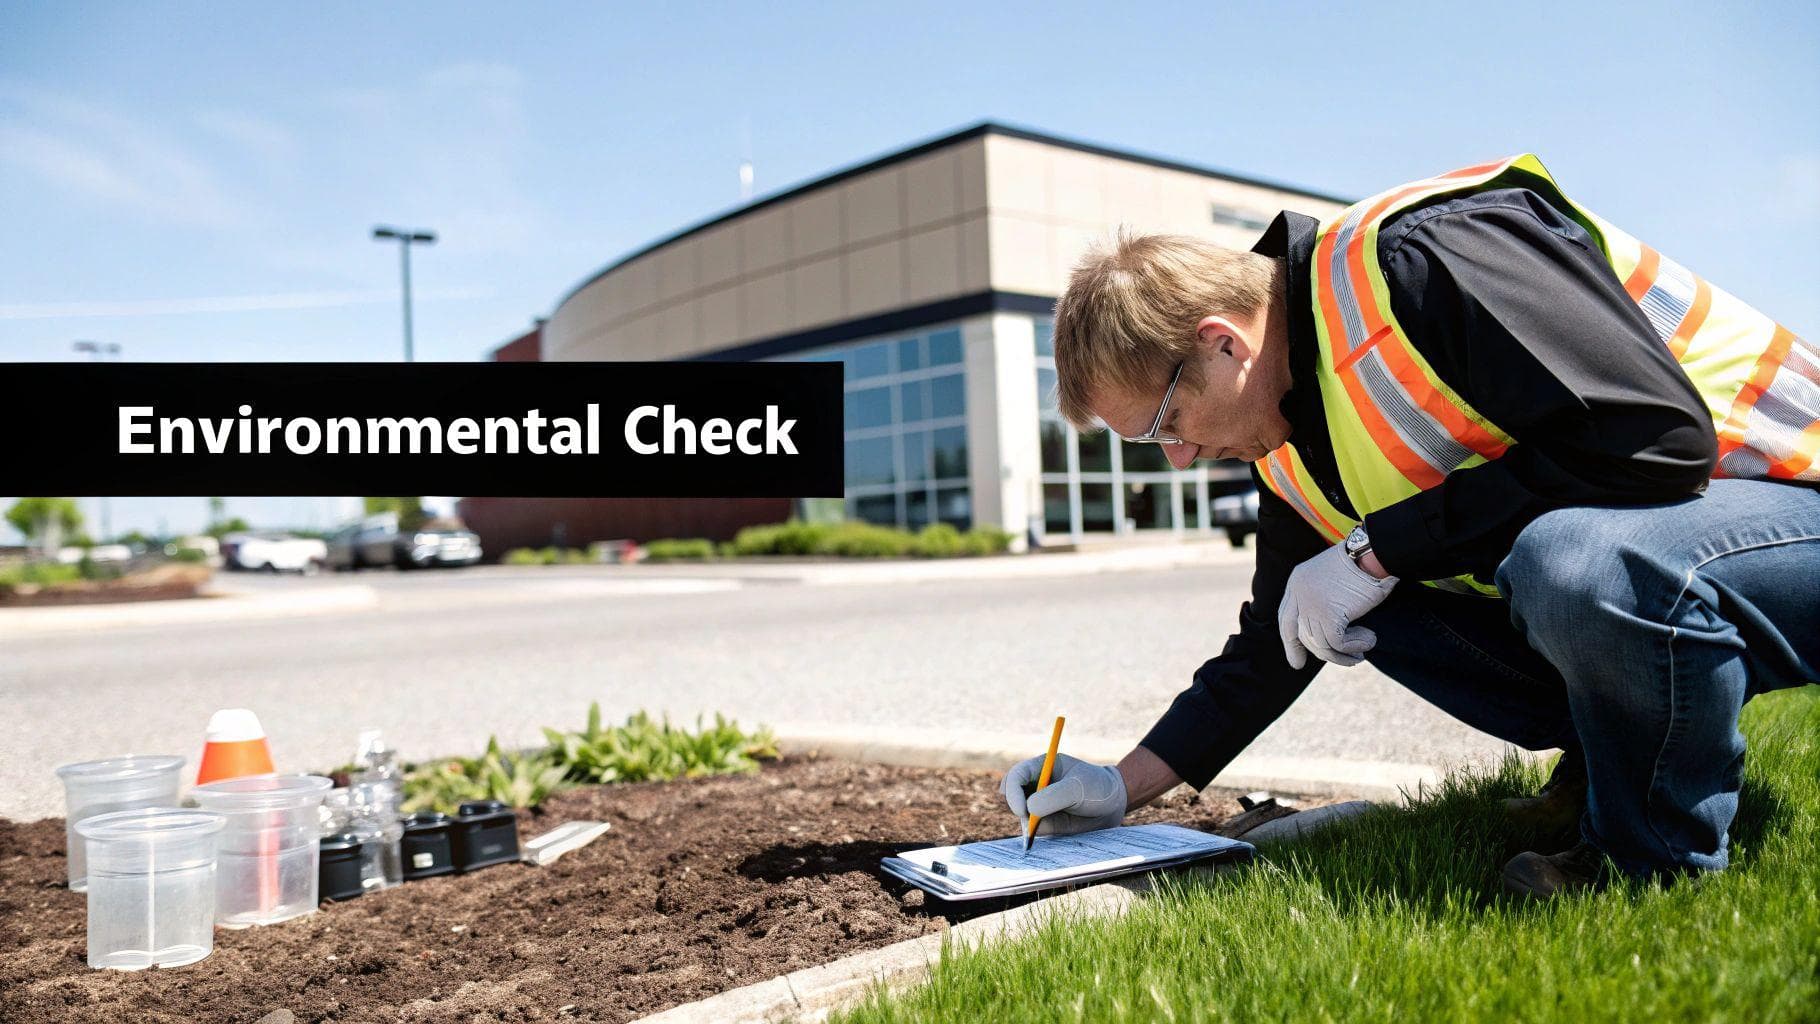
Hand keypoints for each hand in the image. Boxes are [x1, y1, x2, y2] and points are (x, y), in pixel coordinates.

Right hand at [1001, 753, 1126, 836]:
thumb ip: (1053, 797)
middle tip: (1032, 823)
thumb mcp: (1078, 789)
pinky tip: (1056, 830)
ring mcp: (1039, 803)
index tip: (1022, 811)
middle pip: (1012, 795)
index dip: (1013, 792)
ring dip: (1029, 823)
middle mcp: (1036, 784)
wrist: (1114, 805)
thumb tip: (1028, 810)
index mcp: (1042, 767)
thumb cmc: (1098, 788)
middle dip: (1018, 808)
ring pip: (1021, 814)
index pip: (1016, 776)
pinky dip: (1036, 834)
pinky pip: (1033, 829)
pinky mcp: (1045, 821)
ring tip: (1058, 823)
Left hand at [1278, 541, 1397, 668]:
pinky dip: (1354, 647)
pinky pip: (1337, 644)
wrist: (1374, 553)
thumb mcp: (1332, 579)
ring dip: (1343, 653)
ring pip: (1320, 643)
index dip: (1291, 641)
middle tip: (1332, 666)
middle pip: (1298, 634)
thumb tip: (1325, 630)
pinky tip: (1369, 640)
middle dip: (1308, 653)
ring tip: (1361, 652)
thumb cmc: (1362, 564)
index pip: (1286, 618)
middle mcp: (1298, 593)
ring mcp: (1311, 604)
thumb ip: (1322, 599)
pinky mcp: (1328, 614)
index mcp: (1296, 582)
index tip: (1297, 660)